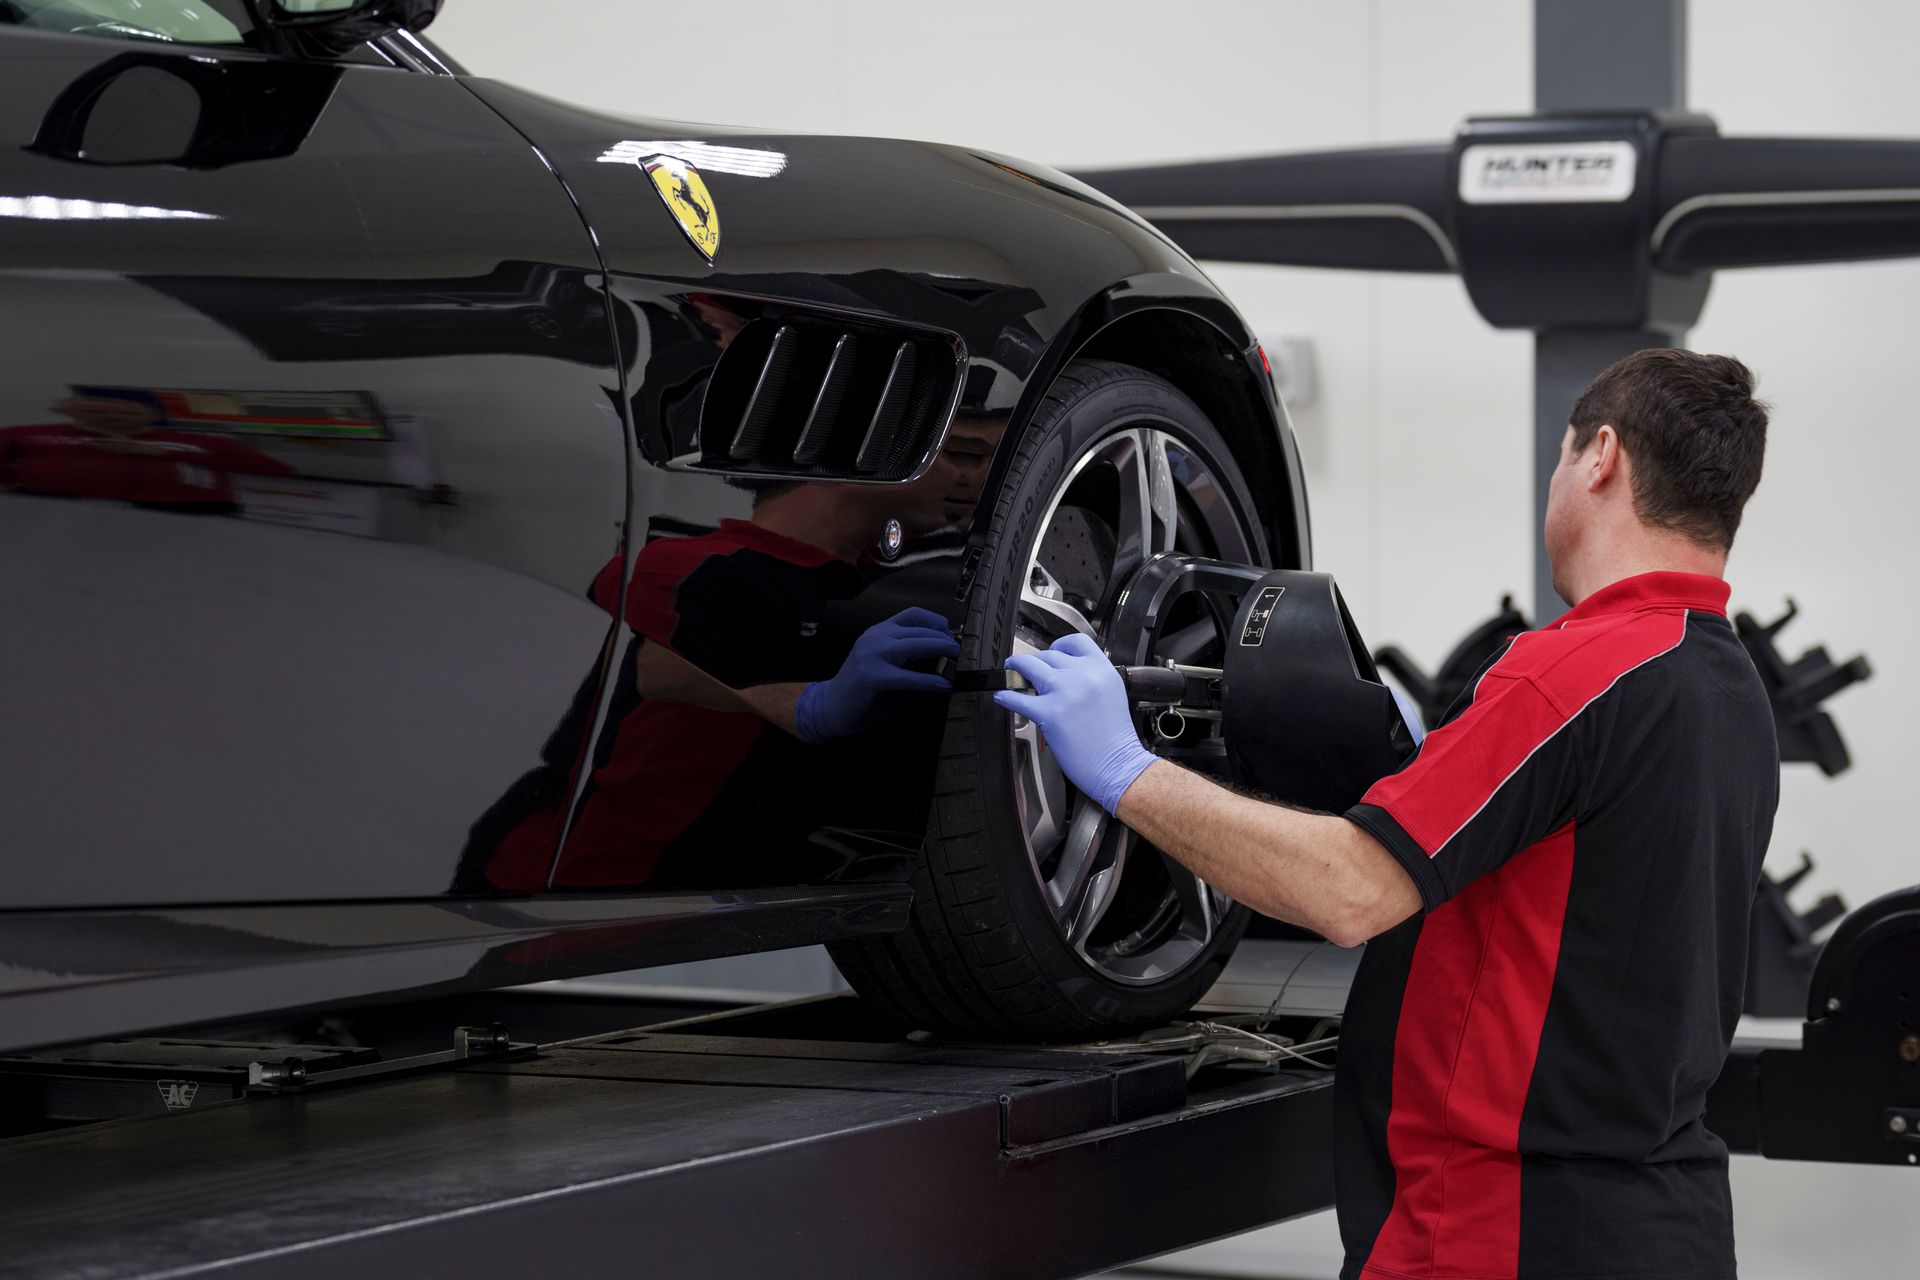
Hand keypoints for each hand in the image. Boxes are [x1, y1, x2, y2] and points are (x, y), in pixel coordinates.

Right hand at [794, 607, 957, 741]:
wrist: (831, 707)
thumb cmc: (865, 691)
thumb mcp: (890, 669)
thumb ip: (915, 662)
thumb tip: (949, 662)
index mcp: (880, 630)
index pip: (914, 614)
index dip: (938, 622)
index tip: (951, 637)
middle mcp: (876, 636)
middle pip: (920, 628)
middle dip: (945, 640)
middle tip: (959, 655)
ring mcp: (872, 653)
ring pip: (916, 645)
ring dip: (941, 652)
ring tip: (955, 665)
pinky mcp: (872, 675)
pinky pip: (909, 676)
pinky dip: (930, 681)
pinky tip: (943, 687)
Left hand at [992, 632, 1154, 813]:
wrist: (1118, 765)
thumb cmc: (1115, 738)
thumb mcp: (1111, 694)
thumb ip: (1091, 679)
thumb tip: (1066, 674)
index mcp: (1101, 670)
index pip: (1075, 642)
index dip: (1058, 644)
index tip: (1051, 651)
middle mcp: (1083, 675)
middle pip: (1048, 654)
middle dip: (1037, 662)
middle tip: (1030, 670)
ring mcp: (1064, 692)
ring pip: (1029, 666)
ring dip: (1015, 667)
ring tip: (1010, 671)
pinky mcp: (1049, 712)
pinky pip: (1018, 698)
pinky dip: (1006, 696)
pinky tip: (1003, 696)